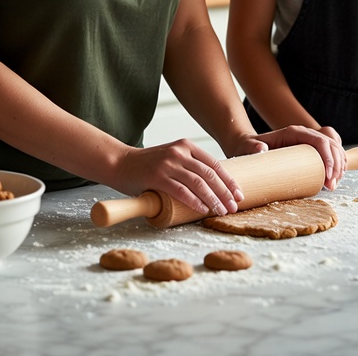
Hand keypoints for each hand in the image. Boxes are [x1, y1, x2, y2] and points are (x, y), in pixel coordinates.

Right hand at [112, 138, 243, 216]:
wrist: (120, 163)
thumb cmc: (147, 166)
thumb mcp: (172, 158)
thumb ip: (188, 166)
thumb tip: (213, 186)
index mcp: (186, 145)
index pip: (214, 164)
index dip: (228, 180)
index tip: (238, 194)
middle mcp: (179, 152)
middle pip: (209, 174)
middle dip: (225, 192)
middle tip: (234, 206)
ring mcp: (168, 163)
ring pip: (198, 183)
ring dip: (213, 199)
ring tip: (221, 211)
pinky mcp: (158, 176)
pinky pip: (181, 191)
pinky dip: (195, 201)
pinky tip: (203, 210)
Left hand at [225, 124, 346, 190]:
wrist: (246, 146)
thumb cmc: (247, 147)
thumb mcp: (248, 146)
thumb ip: (252, 146)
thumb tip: (261, 148)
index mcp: (293, 132)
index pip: (319, 140)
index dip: (329, 158)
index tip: (328, 178)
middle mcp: (304, 134)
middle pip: (330, 144)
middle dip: (336, 165)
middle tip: (331, 187)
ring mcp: (308, 141)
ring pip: (333, 148)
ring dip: (339, 165)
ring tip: (332, 185)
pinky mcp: (309, 150)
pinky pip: (330, 153)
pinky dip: (337, 164)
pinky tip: (335, 177)